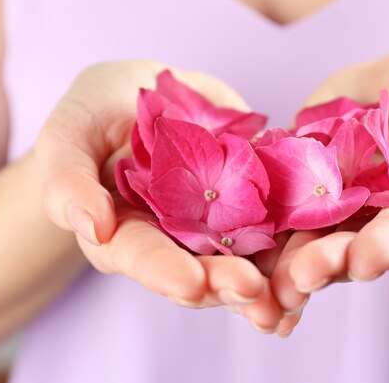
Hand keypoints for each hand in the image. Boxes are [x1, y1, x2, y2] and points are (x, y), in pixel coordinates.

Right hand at [35, 60, 282, 331]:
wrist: (152, 93)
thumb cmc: (100, 110)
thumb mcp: (72, 129)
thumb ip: (67, 176)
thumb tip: (89, 226)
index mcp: (124, 233)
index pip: (142, 257)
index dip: (165, 272)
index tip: (191, 283)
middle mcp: (174, 242)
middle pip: (200, 273)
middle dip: (227, 285)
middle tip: (256, 293)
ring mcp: (217, 229)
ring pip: (245, 264)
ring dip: (270, 284)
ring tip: (294, 297)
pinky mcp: (255, 207)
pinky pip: (279, 233)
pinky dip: (299, 250)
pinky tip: (321, 261)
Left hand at [264, 47, 388, 331]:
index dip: (388, 244)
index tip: (367, 258)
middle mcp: (375, 216)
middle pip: (348, 246)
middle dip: (325, 262)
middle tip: (300, 278)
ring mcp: (333, 201)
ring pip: (305, 238)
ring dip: (282, 262)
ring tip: (258, 284)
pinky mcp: (296, 178)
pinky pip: (273, 205)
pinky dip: (254, 228)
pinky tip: (228, 250)